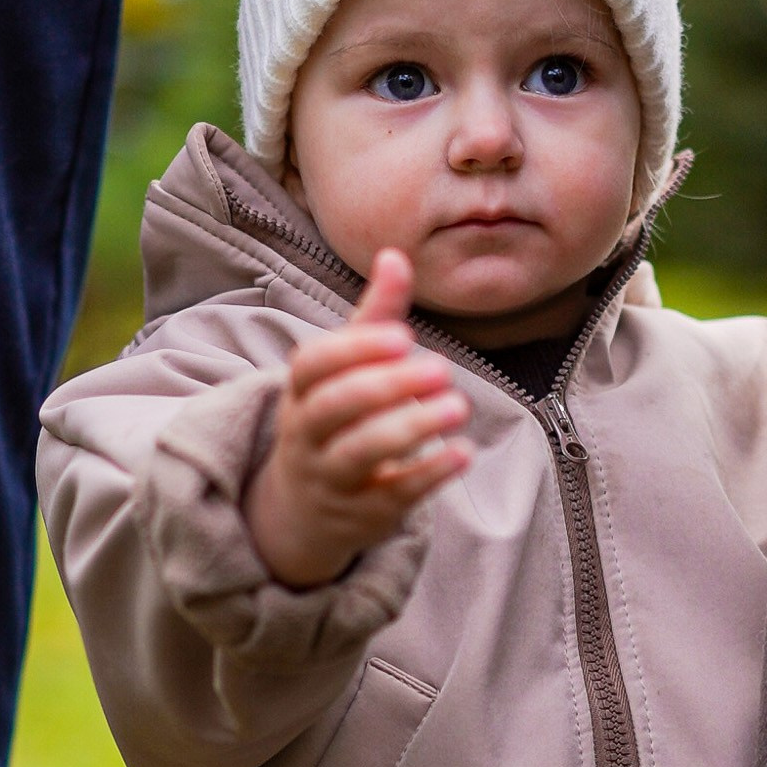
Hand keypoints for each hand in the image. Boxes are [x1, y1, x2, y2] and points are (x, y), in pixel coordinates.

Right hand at [245, 251, 472, 587]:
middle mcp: (307, 433)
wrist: (305, 509)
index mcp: (301, 390)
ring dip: (412, 427)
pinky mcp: (364, 512)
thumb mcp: (347, 369)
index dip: (355, 350)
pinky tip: (465, 453)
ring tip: (459, 406)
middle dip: (387, 386)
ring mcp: (331, 476)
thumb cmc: (337, 418)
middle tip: (441, 369)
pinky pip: (393, 493)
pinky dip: (429, 473)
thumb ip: (374, 316)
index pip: (313, 364)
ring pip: (360, 452)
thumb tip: (394, 254)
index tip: (404, 336)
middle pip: (334, 407)